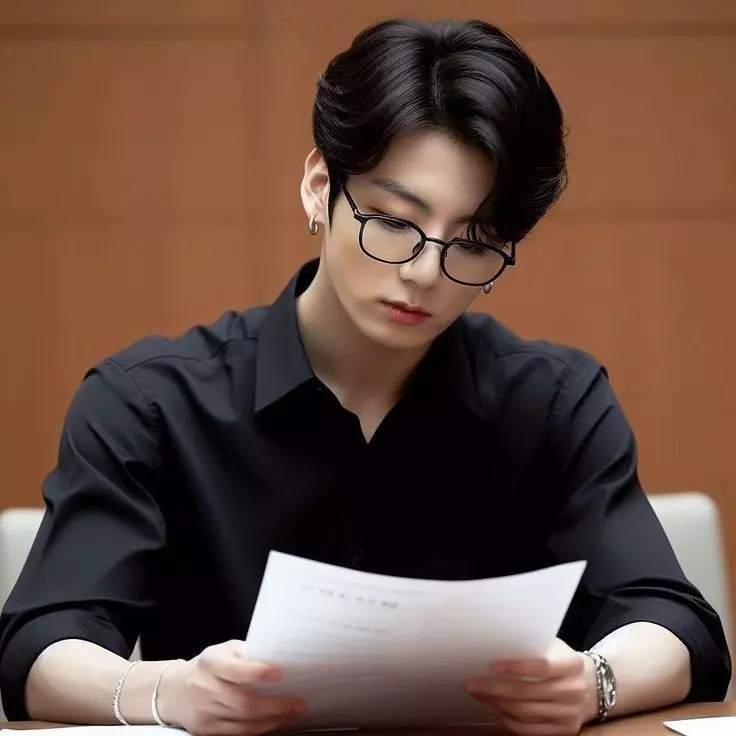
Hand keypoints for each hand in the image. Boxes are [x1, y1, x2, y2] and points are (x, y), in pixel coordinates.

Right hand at [155, 639, 307, 735]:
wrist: (174, 690)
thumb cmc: (208, 666)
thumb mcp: (223, 650)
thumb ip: (246, 653)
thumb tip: (278, 656)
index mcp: (211, 663)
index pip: (236, 670)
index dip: (258, 672)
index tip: (280, 672)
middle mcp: (205, 688)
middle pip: (244, 703)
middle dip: (275, 706)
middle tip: (298, 704)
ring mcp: (205, 712)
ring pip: (243, 722)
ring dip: (272, 720)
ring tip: (292, 714)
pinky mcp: (206, 730)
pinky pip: (237, 733)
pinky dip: (259, 730)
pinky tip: (273, 723)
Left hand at [465, 638, 597, 735]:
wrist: (593, 686)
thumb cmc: (562, 661)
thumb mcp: (554, 648)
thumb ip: (531, 647)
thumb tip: (494, 646)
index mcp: (571, 664)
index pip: (542, 666)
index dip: (516, 666)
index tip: (492, 665)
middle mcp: (573, 690)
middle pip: (528, 692)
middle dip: (495, 689)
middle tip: (473, 684)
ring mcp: (570, 713)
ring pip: (526, 712)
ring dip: (497, 704)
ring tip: (480, 695)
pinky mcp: (565, 730)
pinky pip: (531, 729)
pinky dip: (511, 721)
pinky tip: (498, 710)